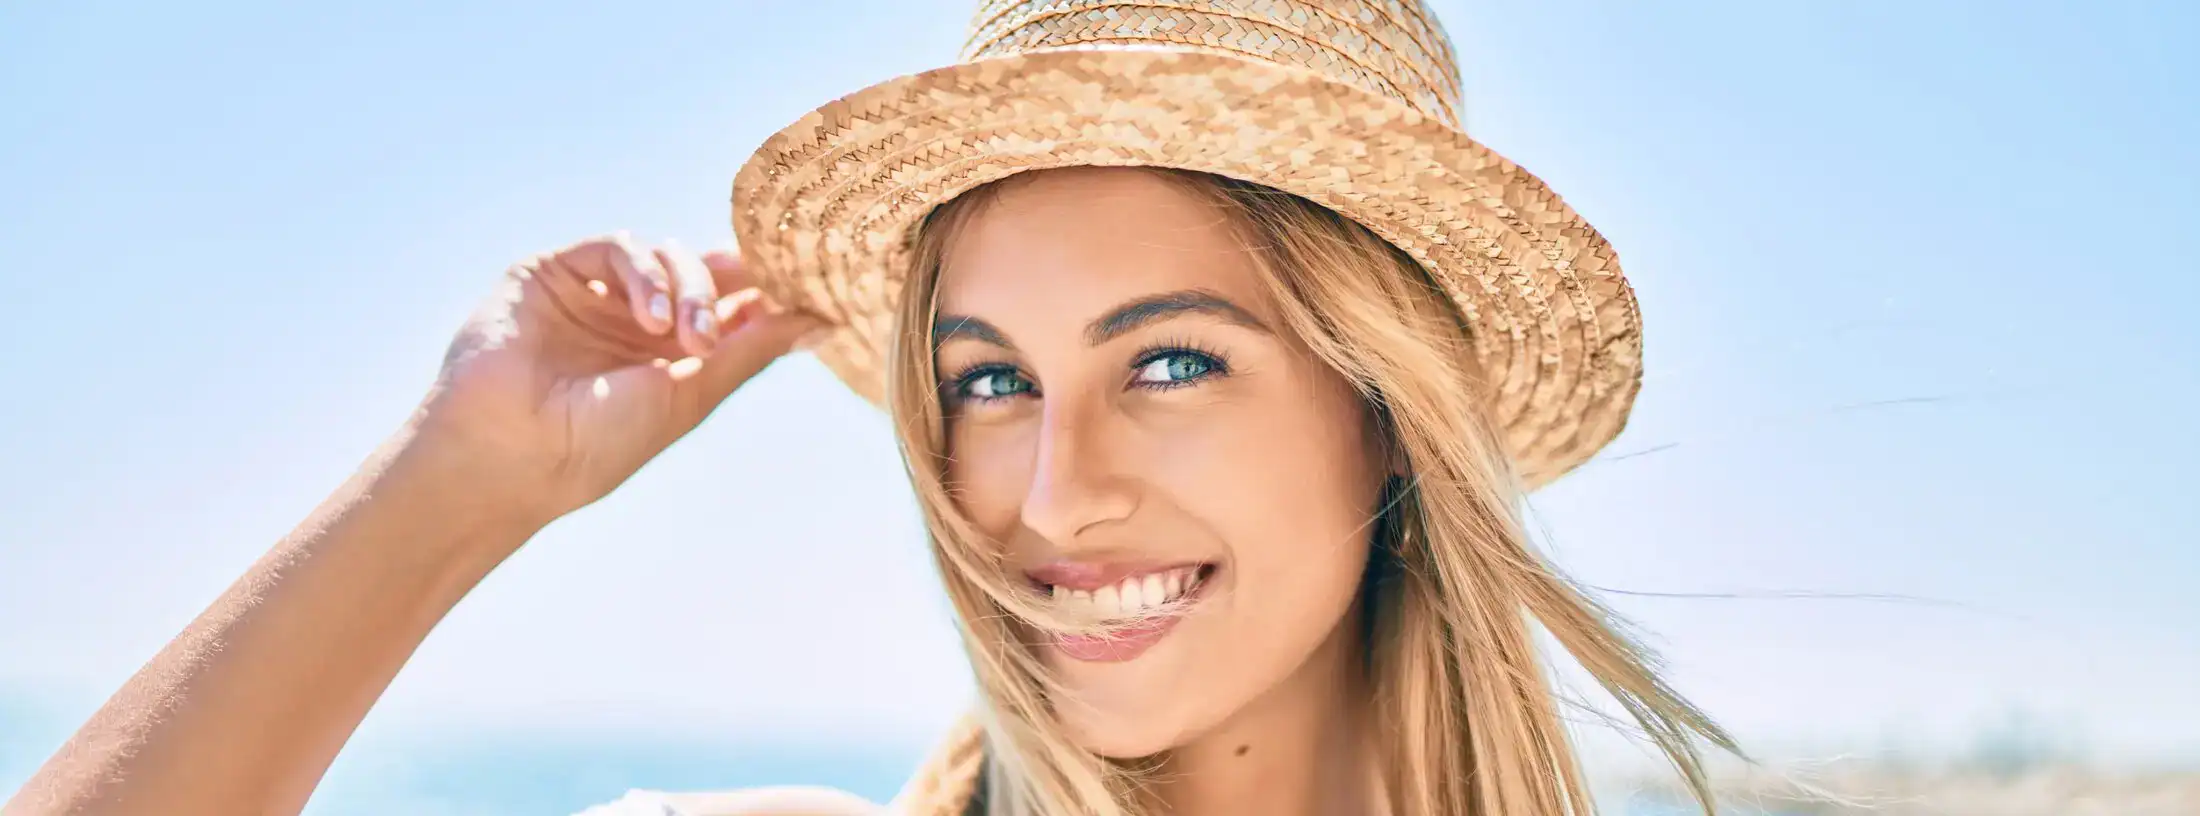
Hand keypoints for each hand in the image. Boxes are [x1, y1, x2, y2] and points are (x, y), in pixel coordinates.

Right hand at [415, 233, 823, 523]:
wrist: (510, 454)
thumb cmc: (598, 443)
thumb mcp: (690, 395)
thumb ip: (751, 349)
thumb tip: (822, 322)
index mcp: (671, 355)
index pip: (732, 303)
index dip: (767, 292)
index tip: (805, 292)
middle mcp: (635, 320)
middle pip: (705, 272)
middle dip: (724, 291)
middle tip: (716, 333)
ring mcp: (595, 293)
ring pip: (666, 255)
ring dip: (687, 287)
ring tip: (682, 336)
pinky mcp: (555, 271)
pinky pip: (617, 244)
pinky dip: (643, 272)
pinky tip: (649, 316)